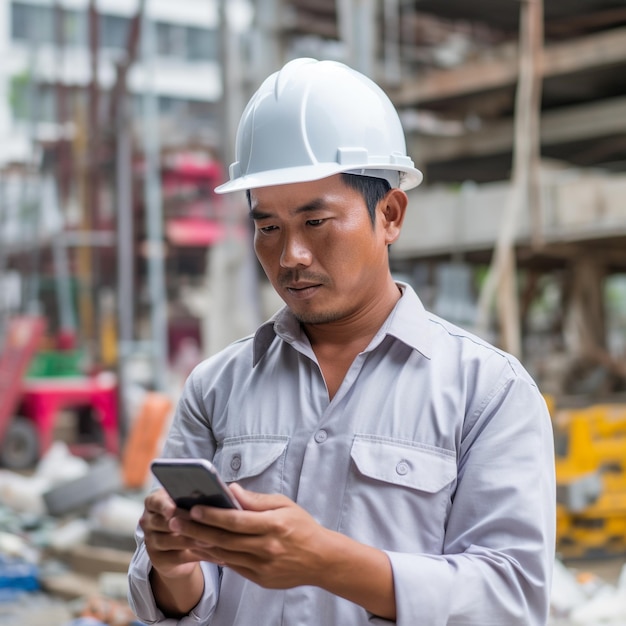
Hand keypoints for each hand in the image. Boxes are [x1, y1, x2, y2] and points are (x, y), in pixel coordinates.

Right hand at [139, 488, 202, 579]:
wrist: (175, 545)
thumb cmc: (185, 514)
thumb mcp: (184, 504)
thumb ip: (192, 500)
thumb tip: (211, 494)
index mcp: (153, 503)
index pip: (155, 502)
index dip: (164, 506)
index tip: (173, 510)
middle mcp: (148, 522)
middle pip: (163, 523)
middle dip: (184, 523)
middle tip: (201, 523)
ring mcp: (151, 542)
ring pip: (171, 541)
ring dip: (192, 541)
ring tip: (210, 540)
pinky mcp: (159, 560)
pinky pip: (180, 558)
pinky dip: (199, 555)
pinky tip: (215, 554)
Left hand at [165, 484, 395, 618]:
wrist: (321, 559)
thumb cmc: (301, 526)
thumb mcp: (284, 505)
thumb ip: (257, 499)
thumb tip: (232, 490)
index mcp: (274, 525)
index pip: (237, 520)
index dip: (213, 514)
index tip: (194, 507)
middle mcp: (267, 547)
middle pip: (225, 539)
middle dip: (196, 528)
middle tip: (175, 520)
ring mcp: (263, 566)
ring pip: (224, 555)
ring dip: (200, 544)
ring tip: (180, 534)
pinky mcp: (260, 579)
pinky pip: (231, 567)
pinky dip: (214, 557)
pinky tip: (200, 548)